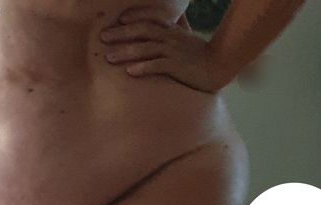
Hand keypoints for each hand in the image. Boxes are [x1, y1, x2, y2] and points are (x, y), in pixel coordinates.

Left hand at [100, 8, 221, 92]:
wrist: (218, 66)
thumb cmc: (201, 54)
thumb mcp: (189, 36)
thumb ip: (179, 26)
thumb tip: (175, 18)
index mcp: (171, 30)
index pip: (150, 18)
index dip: (134, 16)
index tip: (119, 20)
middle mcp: (170, 38)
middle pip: (141, 31)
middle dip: (121, 34)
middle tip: (103, 38)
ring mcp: (172, 52)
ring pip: (145, 49)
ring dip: (125, 52)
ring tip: (108, 58)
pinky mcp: (176, 67)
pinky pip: (156, 66)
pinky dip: (142, 68)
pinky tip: (129, 72)